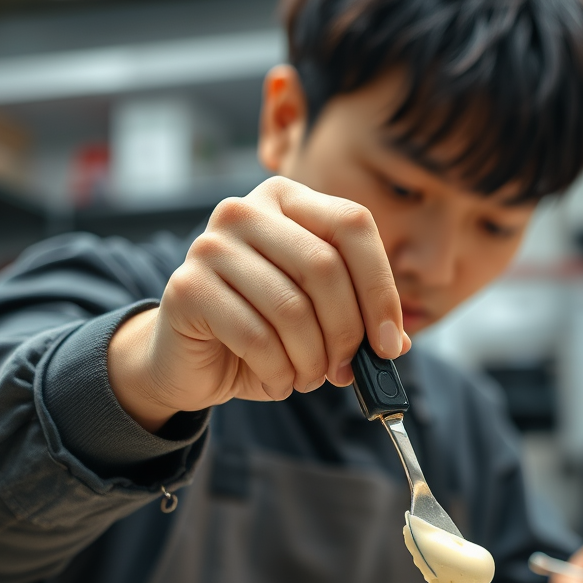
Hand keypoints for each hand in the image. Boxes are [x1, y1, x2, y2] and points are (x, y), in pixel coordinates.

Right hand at [107, 176, 409, 430]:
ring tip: (309, 378)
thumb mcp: (320, 319)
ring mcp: (210, 245)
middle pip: (324, 267)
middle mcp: (245, 211)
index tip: (388, 342)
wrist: (190, 358)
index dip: (380, 288)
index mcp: (287, 200)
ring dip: (312, 360)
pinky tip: (279, 382)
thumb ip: (359, 319)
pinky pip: (255, 336)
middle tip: (346, 369)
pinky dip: (278, 371)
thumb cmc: (263, 331)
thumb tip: (395, 342)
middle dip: (346, 332)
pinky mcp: (187, 287)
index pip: (353, 225)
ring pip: (291, 307)